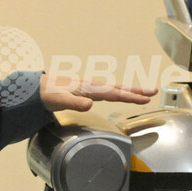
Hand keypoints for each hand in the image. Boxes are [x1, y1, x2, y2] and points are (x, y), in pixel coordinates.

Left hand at [39, 74, 156, 111]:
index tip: (144, 99)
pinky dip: (119, 93)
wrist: (38, 88)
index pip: (114, 93)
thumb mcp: (58, 101)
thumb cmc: (48, 94)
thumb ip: (73, 103)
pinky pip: (108, 92)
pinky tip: (123, 95)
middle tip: (153, 92)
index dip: (130, 96)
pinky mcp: (88, 91)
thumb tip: (91, 104)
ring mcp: (91, 88)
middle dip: (136, 91)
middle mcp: (92, 86)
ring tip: (145, 94)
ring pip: (115, 89)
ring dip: (130, 92)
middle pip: (118, 89)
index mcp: (89, 88)